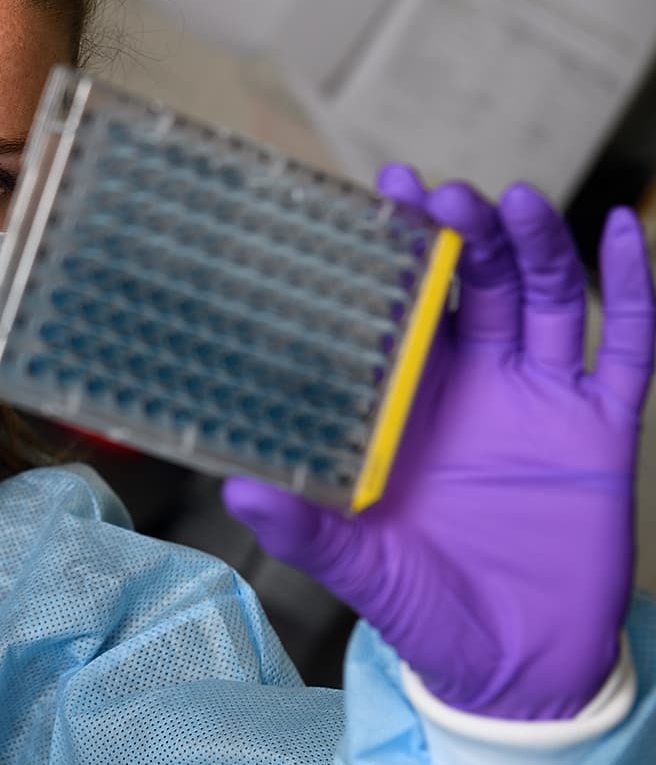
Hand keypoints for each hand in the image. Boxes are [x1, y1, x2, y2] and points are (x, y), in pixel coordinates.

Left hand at [224, 165, 653, 719]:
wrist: (513, 664)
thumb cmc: (421, 605)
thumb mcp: (359, 565)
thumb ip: (307, 528)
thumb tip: (237, 491)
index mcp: (407, 399)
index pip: (400, 304)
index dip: (397, 246)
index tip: (382, 189)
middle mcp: (474, 382)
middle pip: (474, 284)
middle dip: (463, 234)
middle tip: (445, 194)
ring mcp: (540, 397)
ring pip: (544, 299)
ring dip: (536, 247)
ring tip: (519, 203)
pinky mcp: (599, 426)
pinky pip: (625, 347)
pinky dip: (631, 290)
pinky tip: (624, 233)